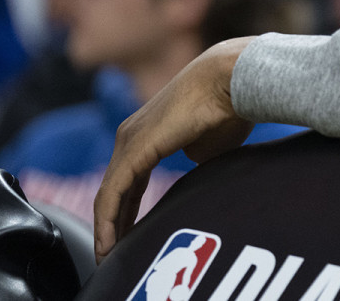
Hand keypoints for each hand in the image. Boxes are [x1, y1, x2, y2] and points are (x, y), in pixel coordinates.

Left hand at [93, 36, 256, 261]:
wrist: (232, 81)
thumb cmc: (228, 108)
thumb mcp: (208, 147)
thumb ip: (194, 164)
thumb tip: (193, 180)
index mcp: (147, 134)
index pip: (129, 182)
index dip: (127, 212)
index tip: (129, 240)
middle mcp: (130, 136)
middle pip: (115, 190)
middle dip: (114, 225)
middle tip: (114, 256)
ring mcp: (128, 141)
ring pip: (109, 195)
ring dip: (107, 228)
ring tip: (109, 257)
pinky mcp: (133, 149)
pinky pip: (113, 194)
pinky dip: (108, 221)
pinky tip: (109, 244)